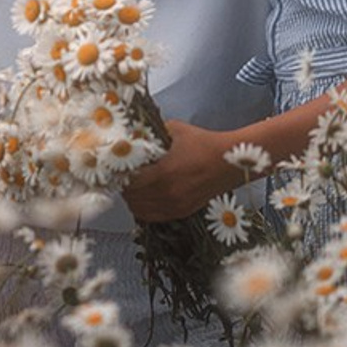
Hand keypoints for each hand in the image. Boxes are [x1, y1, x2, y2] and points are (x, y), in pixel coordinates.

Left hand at [122, 121, 237, 222]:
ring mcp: (175, 205)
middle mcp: (168, 193)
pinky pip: (153, 216)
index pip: (128, 180)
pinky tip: (144, 196)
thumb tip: (131, 133)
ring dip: (132, 198)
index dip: (118, 174)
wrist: (229, 161)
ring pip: (139, 209)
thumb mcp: (173, 130)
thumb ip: (150, 133)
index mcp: (164, 172)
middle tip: (122, 174)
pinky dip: (144, 208)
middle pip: (131, 197)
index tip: (116, 166)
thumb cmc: (204, 143)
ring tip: (132, 185)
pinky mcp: (182, 212)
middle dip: (124, 185)